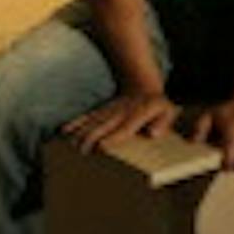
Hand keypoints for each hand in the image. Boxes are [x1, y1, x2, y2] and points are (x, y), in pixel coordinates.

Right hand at [63, 90, 179, 152]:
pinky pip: (88, 116)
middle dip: (91, 137)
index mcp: (137, 114)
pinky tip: (65, 130)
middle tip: (80, 150)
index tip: (101, 146)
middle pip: (104, 126)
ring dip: (81, 132)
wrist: (142, 83)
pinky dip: (76, 123)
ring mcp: (109, 111)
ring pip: (93, 121)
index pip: (124, 128)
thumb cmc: (158, 105)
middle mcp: (121, 113)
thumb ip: (163, 122)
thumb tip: (154, 134)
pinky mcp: (102, 110)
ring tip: (70, 144)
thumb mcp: (168, 111)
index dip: (113, 137)